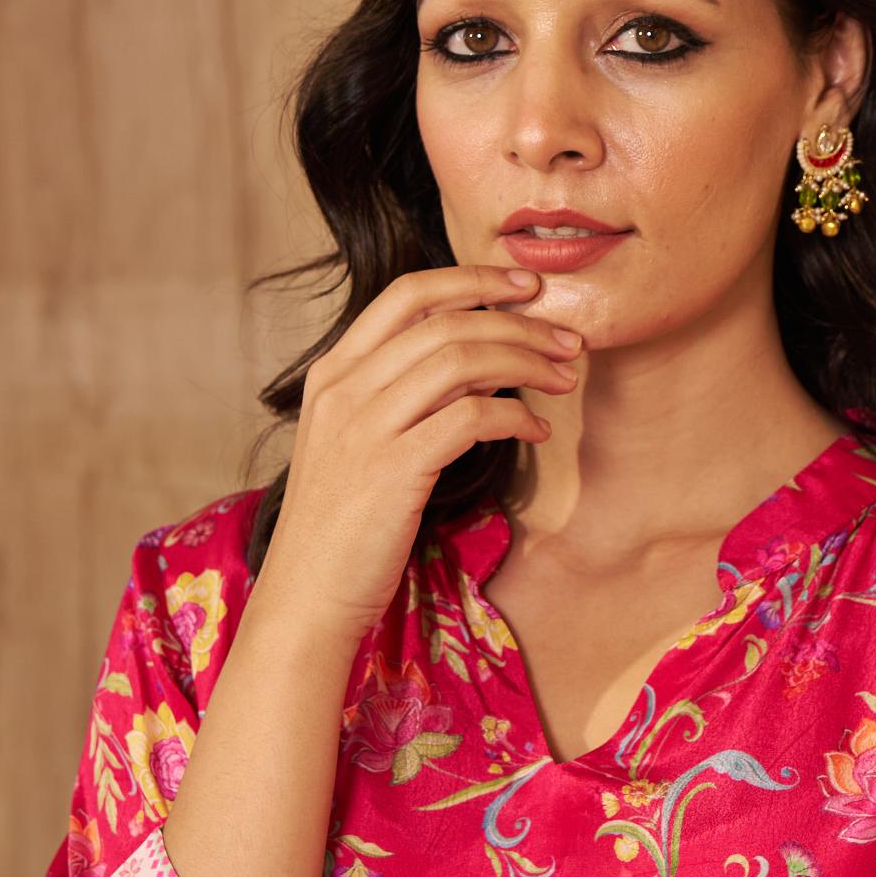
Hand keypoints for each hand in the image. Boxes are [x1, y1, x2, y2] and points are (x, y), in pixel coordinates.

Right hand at [260, 264, 583, 649]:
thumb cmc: (341, 527)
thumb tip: (478, 362)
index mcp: (332, 373)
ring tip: (564, 378)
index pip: (407, 293)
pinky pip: (472, 417)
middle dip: (520, 324)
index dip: (473, 280)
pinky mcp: (393, 469)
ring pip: (462, 360)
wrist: (306, 596)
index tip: (525, 287)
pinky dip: (516, 416)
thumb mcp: (356, 442)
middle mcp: (344, 389)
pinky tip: (537, 431)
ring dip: (527, 363)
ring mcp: (364, 427)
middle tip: (569, 340)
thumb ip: (400, 395)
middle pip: (447, 323)